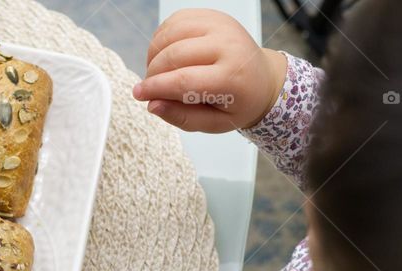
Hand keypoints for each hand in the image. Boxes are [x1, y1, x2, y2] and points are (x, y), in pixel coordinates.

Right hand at [132, 9, 287, 132]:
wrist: (262, 79)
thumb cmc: (237, 103)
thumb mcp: (214, 123)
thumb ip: (182, 117)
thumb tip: (152, 105)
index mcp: (232, 76)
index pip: (184, 80)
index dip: (155, 88)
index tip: (139, 94)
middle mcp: (228, 44)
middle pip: (174, 56)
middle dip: (153, 73)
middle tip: (151, 87)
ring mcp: (220, 25)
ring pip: (171, 35)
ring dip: (154, 55)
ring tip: (158, 72)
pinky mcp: (211, 15)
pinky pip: (174, 22)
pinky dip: (162, 39)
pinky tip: (165, 54)